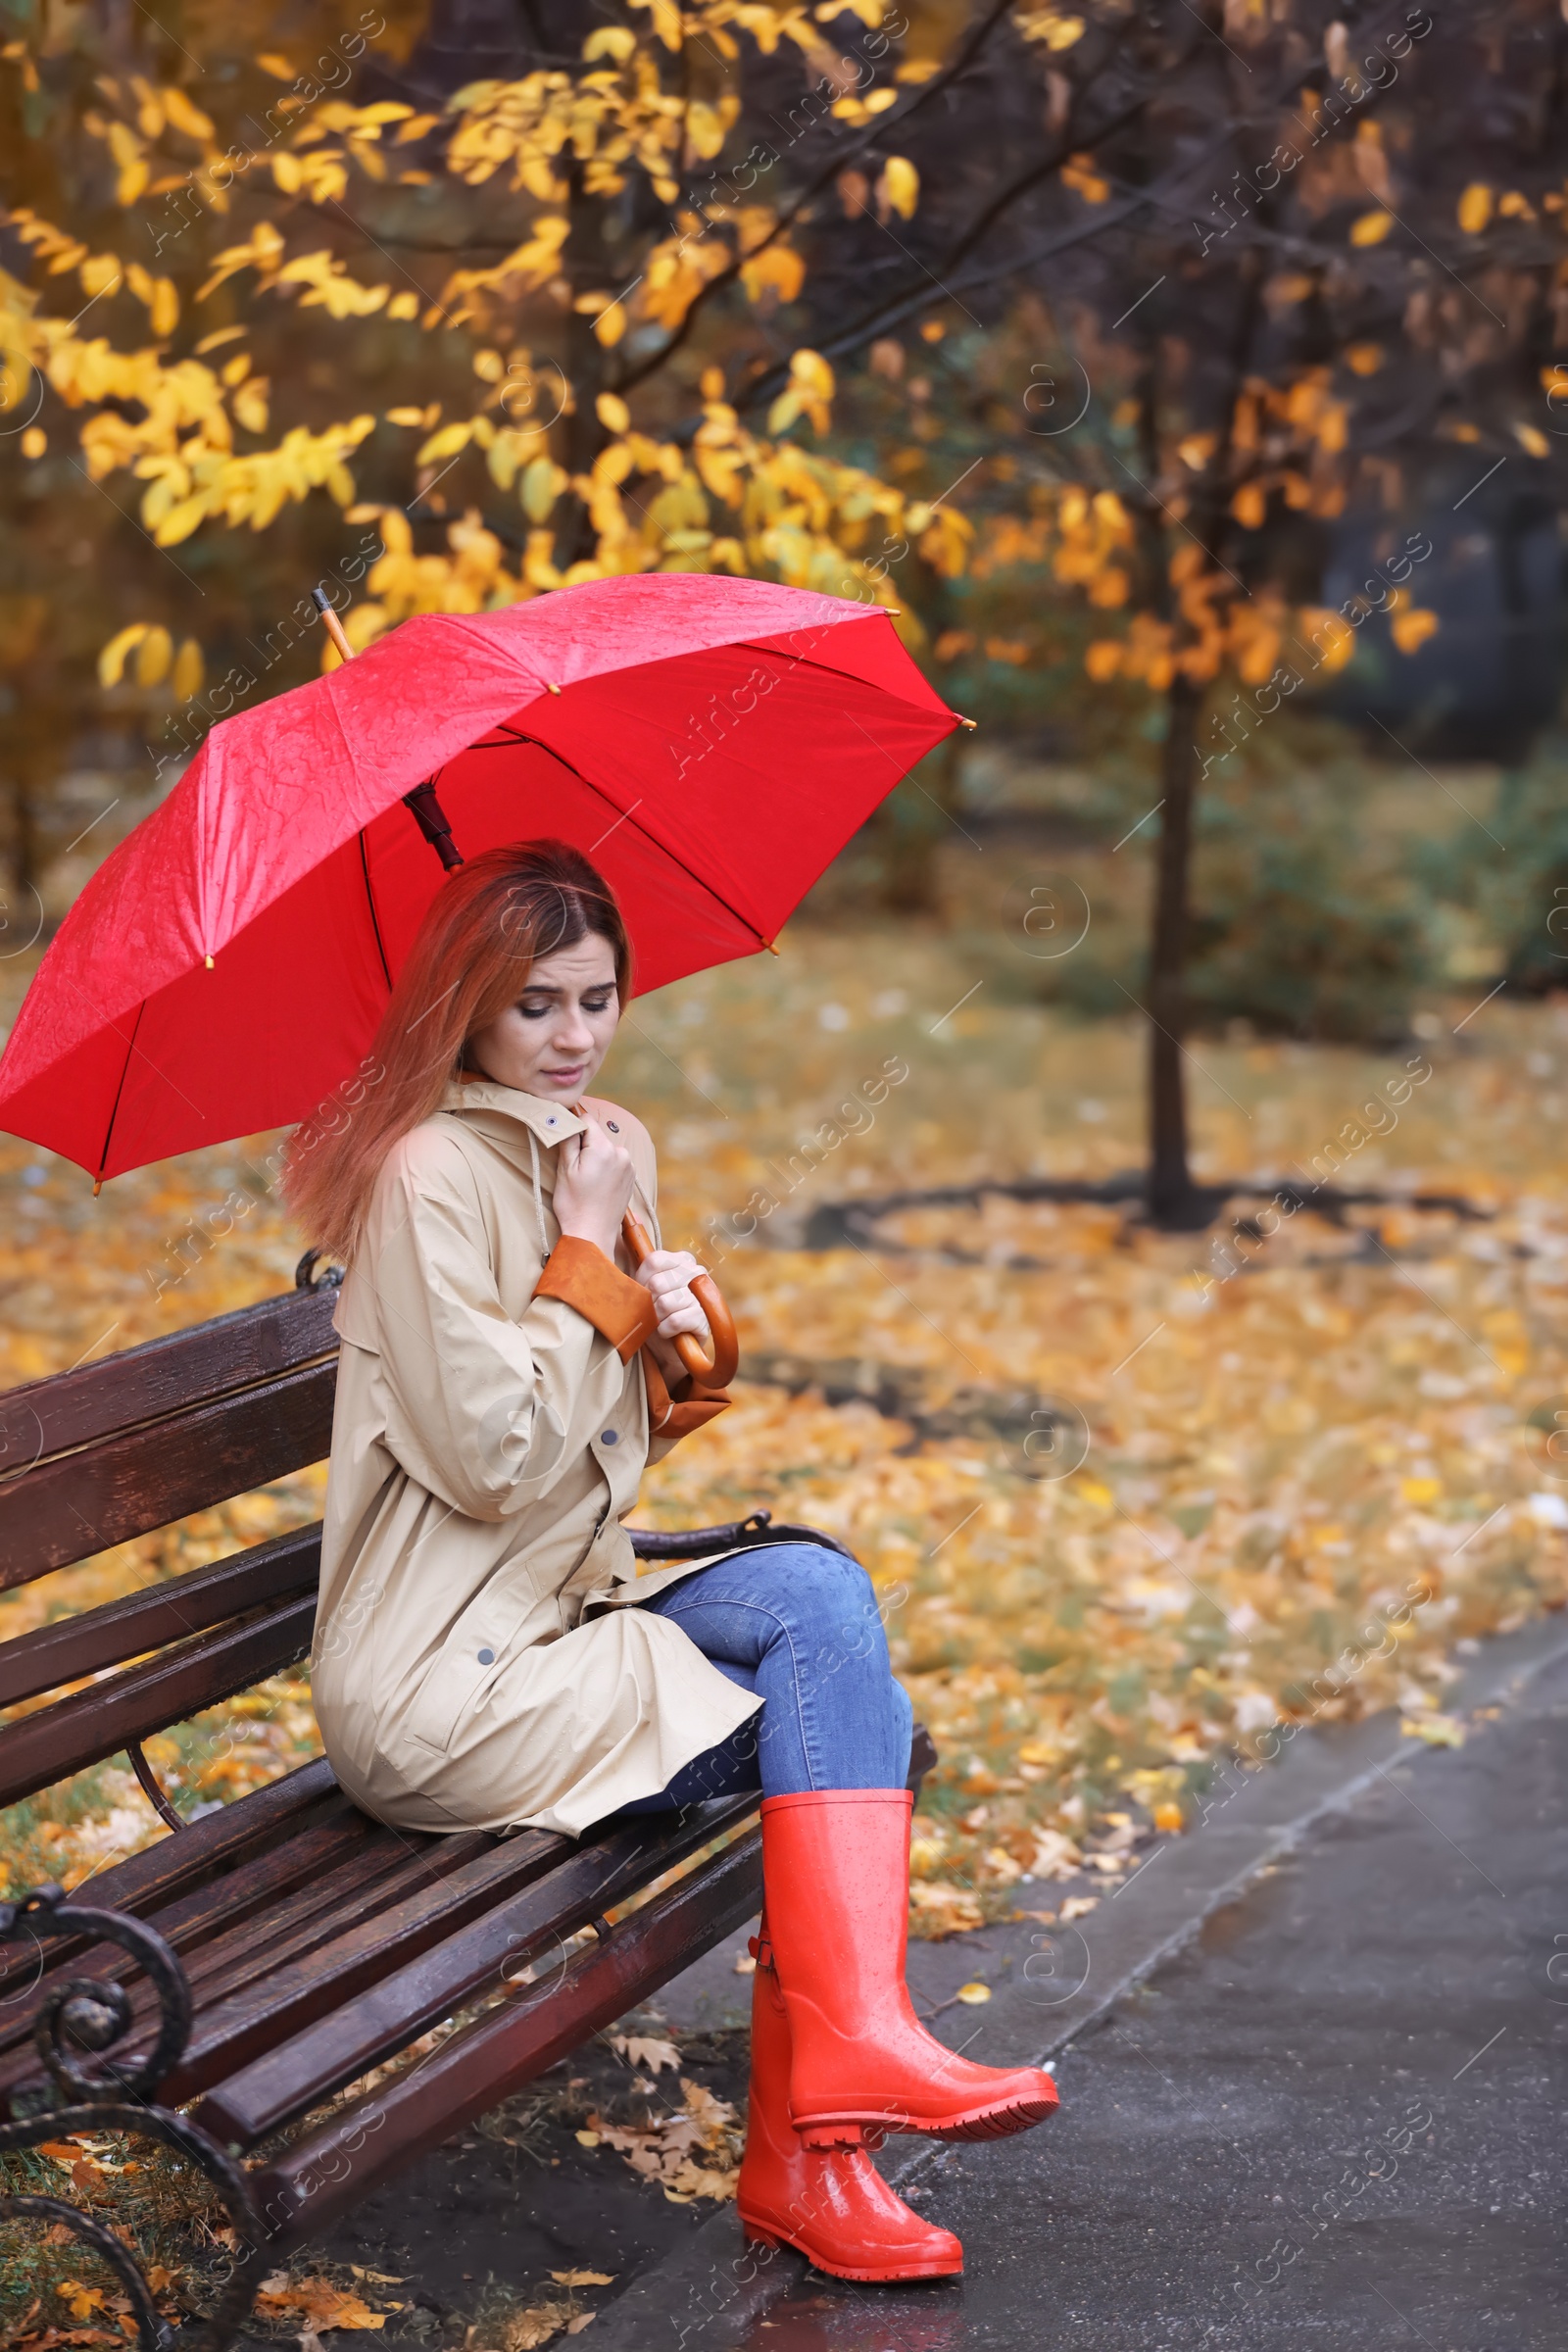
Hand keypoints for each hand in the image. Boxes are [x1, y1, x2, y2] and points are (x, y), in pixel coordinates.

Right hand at [551, 1107, 634, 1256]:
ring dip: (595, 1157)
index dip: (573, 1126)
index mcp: (603, 1148)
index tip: (565, 1140)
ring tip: (586, 1181)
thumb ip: (568, 1139)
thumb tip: (566, 1118)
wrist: (592, 1235)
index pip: (586, 1120)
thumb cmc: (574, 1205)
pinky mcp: (631, 1178)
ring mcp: (628, 1166)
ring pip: (606, 1149)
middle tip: (574, 1169)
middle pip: (597, 1136)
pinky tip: (596, 1186)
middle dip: (584, 1146)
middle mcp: (621, 1153)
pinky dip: (605, 1168)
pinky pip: (615, 1162)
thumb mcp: (565, 1169)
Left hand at [634, 1248, 711, 1344]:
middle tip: (653, 1311)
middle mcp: (696, 1272)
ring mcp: (702, 1295)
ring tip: (660, 1321)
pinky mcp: (703, 1318)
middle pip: (657, 1283)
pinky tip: (668, 1331)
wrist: (668, 1344)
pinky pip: (674, 1321)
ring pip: (665, 1303)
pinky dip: (664, 1330)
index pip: (654, 1261)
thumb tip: (640, 1280)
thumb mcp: (646, 1288)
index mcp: (681, 1260)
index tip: (645, 1292)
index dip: (642, 1280)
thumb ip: (643, 1276)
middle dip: (649, 1303)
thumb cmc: (655, 1311)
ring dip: (656, 1318)